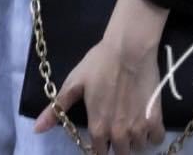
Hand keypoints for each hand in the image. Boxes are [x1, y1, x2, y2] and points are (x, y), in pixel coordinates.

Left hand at [33, 36, 166, 153]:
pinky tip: (146, 121)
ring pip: (137, 148)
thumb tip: (37, 129)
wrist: (129, 48)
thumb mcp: (74, 83)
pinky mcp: (155, 120)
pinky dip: (151, 134)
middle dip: (118, 144)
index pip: (99, 154)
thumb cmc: (100, 63)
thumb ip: (57, 109)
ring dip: (134, 139)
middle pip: (120, 153)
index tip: (101, 135)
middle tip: (117, 125)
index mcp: (98, 128)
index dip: (100, 146)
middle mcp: (119, 134)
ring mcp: (139, 128)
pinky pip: (156, 140)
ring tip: (131, 122)